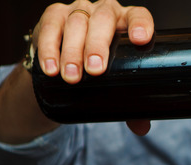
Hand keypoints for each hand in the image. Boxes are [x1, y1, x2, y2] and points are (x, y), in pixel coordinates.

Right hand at [32, 0, 153, 134]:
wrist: (67, 58)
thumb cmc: (103, 67)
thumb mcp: (117, 79)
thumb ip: (131, 102)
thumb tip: (141, 127)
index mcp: (127, 23)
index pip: (138, 16)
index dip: (140, 25)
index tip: (140, 40)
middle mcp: (104, 11)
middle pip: (103, 20)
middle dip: (97, 45)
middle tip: (96, 70)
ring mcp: (78, 11)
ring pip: (75, 24)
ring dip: (72, 52)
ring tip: (72, 77)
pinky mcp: (53, 16)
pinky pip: (50, 28)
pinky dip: (49, 49)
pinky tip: (51, 68)